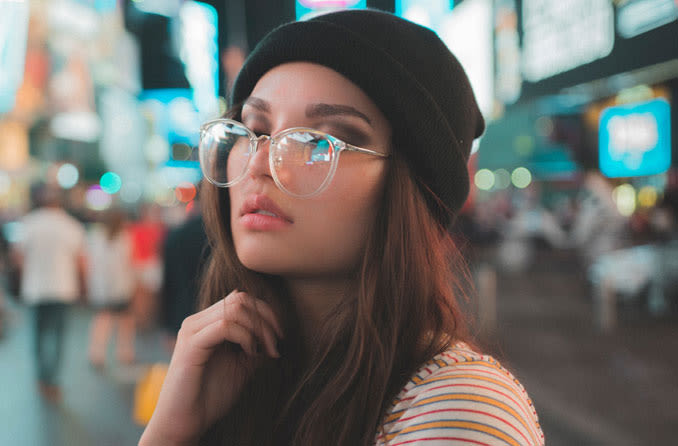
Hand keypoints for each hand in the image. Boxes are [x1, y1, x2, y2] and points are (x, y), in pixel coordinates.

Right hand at [139, 290, 283, 445]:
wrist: (185, 423)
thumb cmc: (210, 397)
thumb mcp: (242, 367)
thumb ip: (255, 346)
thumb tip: (276, 334)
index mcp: (207, 323)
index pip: (241, 299)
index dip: (266, 313)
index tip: (279, 338)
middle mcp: (197, 321)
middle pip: (240, 299)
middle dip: (265, 319)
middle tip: (275, 345)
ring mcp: (192, 331)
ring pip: (234, 307)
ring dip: (259, 327)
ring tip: (265, 350)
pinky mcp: (190, 345)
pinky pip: (224, 326)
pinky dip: (245, 336)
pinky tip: (250, 353)